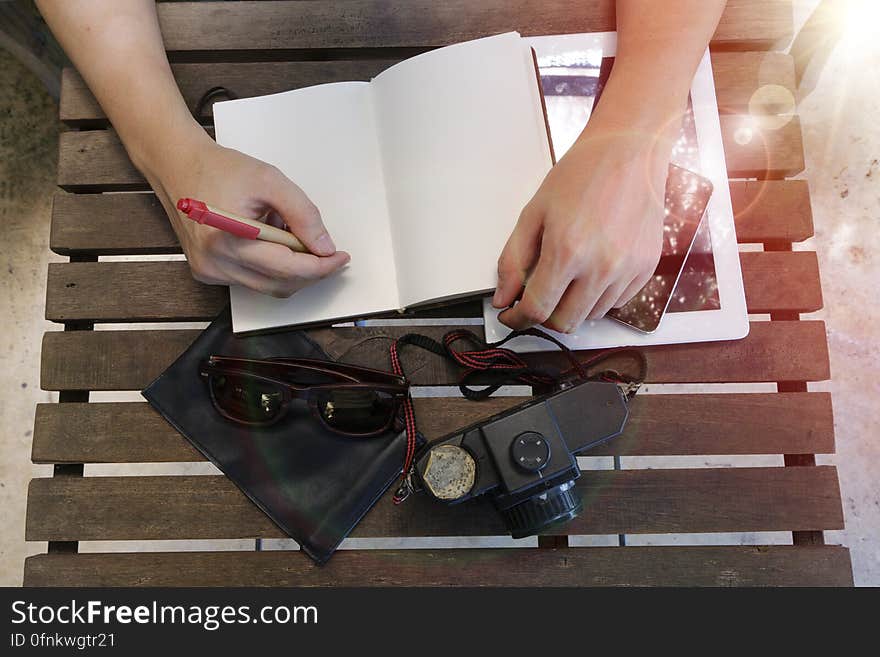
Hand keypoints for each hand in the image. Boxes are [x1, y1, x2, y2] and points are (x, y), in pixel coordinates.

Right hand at [145, 131, 349, 297]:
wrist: (178, 165)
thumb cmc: (220, 169)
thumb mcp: (271, 181)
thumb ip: (304, 215)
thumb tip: (325, 247)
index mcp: (229, 238)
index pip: (288, 269)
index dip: (321, 267)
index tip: (340, 258)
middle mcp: (215, 262)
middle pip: (281, 284)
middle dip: (310, 270)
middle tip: (327, 251)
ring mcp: (209, 271)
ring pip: (269, 286)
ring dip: (289, 267)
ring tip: (286, 232)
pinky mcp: (208, 273)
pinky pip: (253, 280)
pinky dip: (271, 266)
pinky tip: (267, 240)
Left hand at [493, 117, 673, 332]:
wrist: (629, 151)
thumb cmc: (580, 175)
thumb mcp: (533, 213)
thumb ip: (513, 260)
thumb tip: (503, 298)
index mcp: (567, 252)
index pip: (537, 310)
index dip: (518, 319)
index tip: (512, 315)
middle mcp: (601, 267)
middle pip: (565, 323)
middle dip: (544, 317)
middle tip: (536, 298)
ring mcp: (628, 270)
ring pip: (591, 315)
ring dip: (572, 306)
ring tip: (567, 276)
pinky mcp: (647, 268)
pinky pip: (617, 302)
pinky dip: (599, 296)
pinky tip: (592, 270)